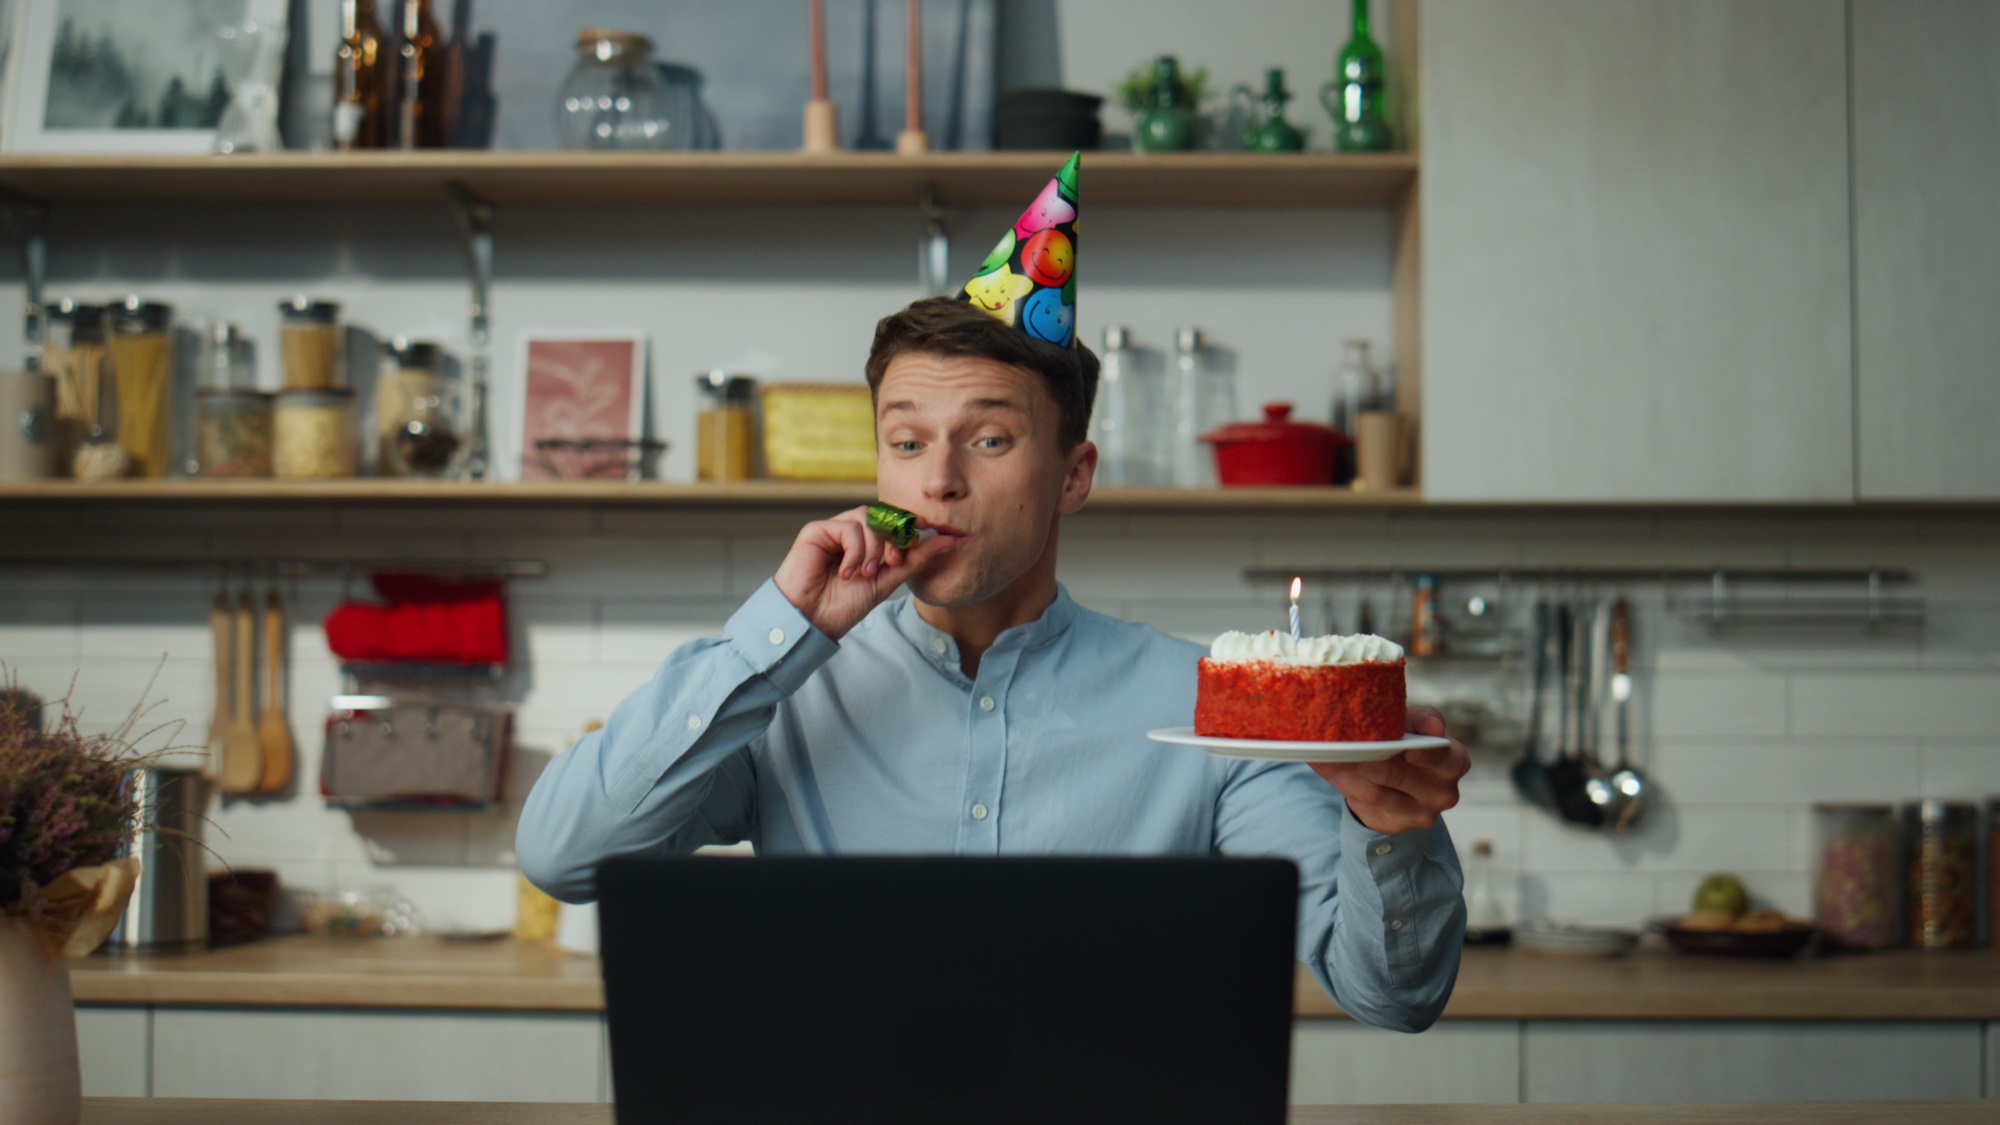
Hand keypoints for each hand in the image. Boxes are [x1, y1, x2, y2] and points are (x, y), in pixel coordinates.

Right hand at [773, 506, 957, 641]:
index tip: (924, 528)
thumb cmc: (843, 605)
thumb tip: (947, 542)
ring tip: (867, 573)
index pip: (892, 521)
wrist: (812, 621)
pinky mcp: (816, 531)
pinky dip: (855, 550)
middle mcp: (850, 533)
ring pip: (867, 518)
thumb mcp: (887, 582)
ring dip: (874, 547)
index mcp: (866, 544)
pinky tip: (847, 572)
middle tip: (892, 562)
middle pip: (881, 516)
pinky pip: (847, 527)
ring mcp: (833, 530)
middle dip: (893, 537)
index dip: (908, 522)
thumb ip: (914, 560)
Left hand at [1310, 705, 1468, 834]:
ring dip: (1344, 771)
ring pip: (1374, 793)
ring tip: (1324, 753)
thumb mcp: (1416, 724)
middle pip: (1398, 775)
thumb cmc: (1409, 741)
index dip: (1426, 756)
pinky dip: (1339, 782)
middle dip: (1366, 758)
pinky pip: (1361, 804)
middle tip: (1341, 743)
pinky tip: (1324, 766)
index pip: (1444, 759)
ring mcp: (1418, 814)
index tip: (1406, 750)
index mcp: (1454, 763)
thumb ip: (1422, 720)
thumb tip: (1434, 727)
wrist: (1397, 778)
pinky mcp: (1393, 825)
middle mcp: (1442, 794)